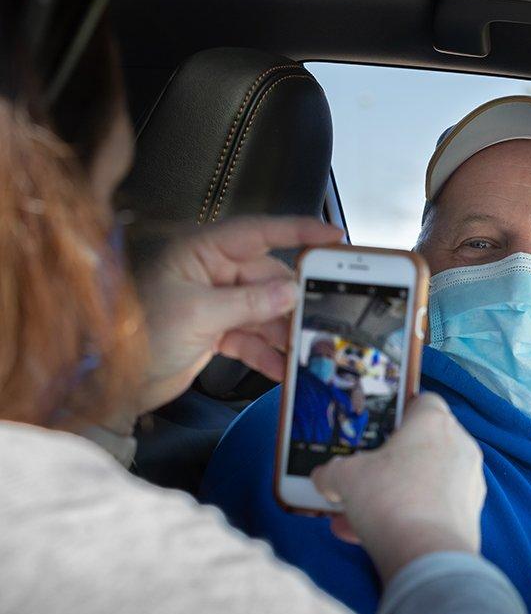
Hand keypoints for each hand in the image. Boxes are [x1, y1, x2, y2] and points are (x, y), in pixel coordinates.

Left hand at [134, 216, 342, 414]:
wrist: (114, 381)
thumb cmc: (138, 334)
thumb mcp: (198, 314)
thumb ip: (249, 303)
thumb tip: (291, 292)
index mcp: (202, 251)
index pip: (259, 233)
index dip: (299, 232)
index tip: (333, 238)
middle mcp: (212, 271)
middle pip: (270, 278)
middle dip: (294, 302)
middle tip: (321, 317)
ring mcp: (217, 301)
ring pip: (266, 311)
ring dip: (283, 333)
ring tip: (304, 351)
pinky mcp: (218, 329)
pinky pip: (253, 337)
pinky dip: (268, 353)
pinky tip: (282, 369)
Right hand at [311, 393, 486, 581]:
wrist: (427, 554)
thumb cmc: (389, 499)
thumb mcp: (345, 478)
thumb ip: (333, 472)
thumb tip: (325, 478)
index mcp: (433, 423)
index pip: (424, 401)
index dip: (400, 412)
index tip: (379, 430)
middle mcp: (459, 446)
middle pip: (422, 446)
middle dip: (389, 464)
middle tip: (362, 479)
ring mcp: (469, 482)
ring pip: (425, 482)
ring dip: (392, 496)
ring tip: (354, 518)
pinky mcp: (471, 514)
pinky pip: (433, 509)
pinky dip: (407, 518)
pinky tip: (370, 537)